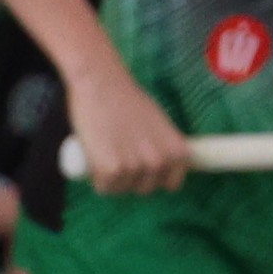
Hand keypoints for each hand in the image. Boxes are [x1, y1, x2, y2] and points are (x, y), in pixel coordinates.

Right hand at [62, 62, 191, 196]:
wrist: (102, 83)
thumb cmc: (127, 99)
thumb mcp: (159, 124)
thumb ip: (163, 146)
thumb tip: (160, 166)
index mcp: (177, 152)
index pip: (171, 184)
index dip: (153, 176)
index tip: (140, 166)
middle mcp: (161, 162)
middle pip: (144, 190)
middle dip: (130, 178)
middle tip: (118, 153)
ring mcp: (137, 167)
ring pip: (122, 190)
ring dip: (111, 178)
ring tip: (106, 150)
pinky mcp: (113, 170)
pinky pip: (105, 188)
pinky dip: (96, 177)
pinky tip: (95, 156)